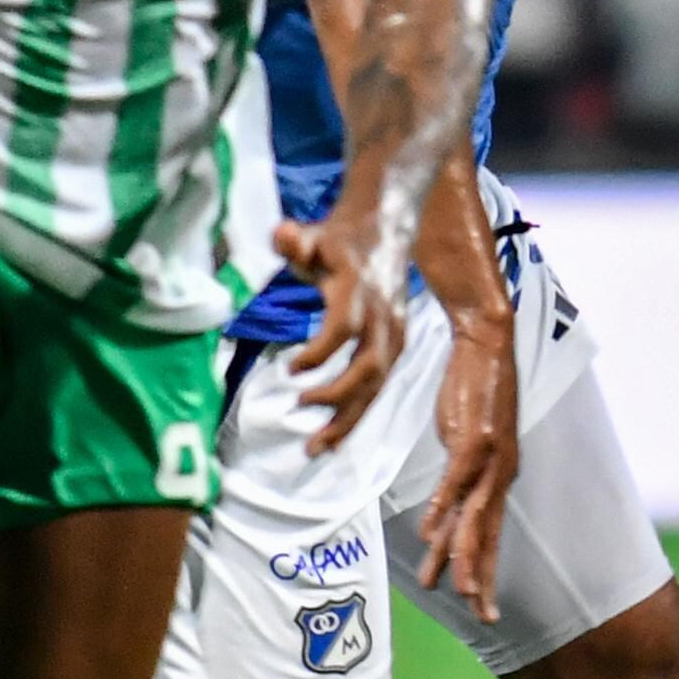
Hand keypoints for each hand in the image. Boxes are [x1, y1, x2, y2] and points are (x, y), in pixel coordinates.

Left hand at [273, 212, 409, 454]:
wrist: (386, 230)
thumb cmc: (339, 238)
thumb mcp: (315, 233)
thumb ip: (295, 239)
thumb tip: (283, 235)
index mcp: (359, 289)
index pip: (345, 327)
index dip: (321, 352)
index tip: (290, 371)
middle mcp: (383, 317)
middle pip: (368, 368)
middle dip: (337, 399)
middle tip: (299, 412)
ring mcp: (394, 334)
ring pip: (376, 386)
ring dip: (347, 419)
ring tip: (316, 448)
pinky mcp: (396, 345)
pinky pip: (378, 387)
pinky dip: (357, 414)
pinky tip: (334, 438)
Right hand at [415, 312, 517, 622]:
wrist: (487, 344)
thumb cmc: (474, 392)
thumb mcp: (465, 442)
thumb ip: (457, 478)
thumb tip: (441, 512)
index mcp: (500, 477)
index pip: (491, 534)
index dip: (485, 570)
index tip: (481, 605)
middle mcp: (500, 474)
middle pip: (487, 536)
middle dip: (482, 578)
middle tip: (482, 615)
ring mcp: (488, 459)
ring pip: (473, 518)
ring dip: (461, 555)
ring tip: (454, 587)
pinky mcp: (472, 440)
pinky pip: (455, 483)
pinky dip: (442, 508)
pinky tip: (430, 532)